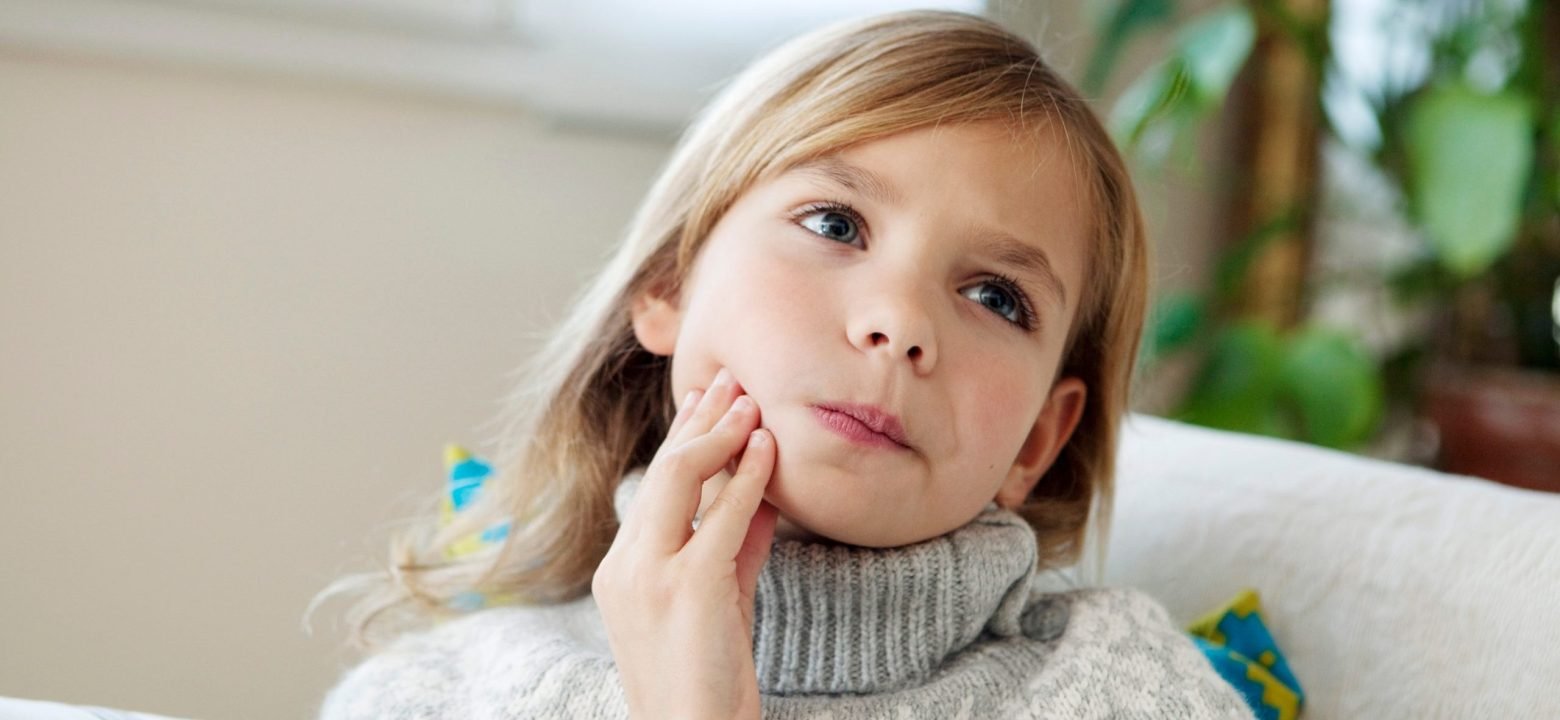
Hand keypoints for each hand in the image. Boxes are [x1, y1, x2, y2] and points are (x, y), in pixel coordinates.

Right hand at [593, 367, 778, 719]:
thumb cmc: (710, 679)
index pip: (655, 486)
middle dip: (699, 419)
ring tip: (752, 399)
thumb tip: (760, 491)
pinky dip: (748, 475)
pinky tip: (767, 448)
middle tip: (731, 379)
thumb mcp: (721, 599)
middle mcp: (626, 566)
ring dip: (721, 431)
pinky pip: (722, 516)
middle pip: (662, 471)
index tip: (709, 402)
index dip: (684, 438)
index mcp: (623, 570)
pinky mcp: (687, 589)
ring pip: (681, 477)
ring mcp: (650, 576)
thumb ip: (734, 544)